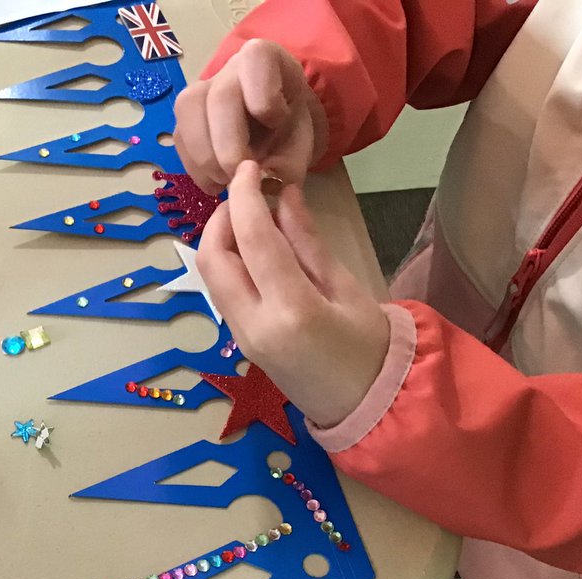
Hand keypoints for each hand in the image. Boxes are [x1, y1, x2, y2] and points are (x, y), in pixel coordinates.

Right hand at [173, 39, 323, 194]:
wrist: (273, 130)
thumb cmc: (287, 129)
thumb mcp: (300, 144)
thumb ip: (289, 163)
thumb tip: (266, 182)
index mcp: (266, 59)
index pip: (257, 60)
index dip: (265, 98)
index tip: (277, 125)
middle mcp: (229, 69)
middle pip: (219, 97)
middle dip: (228, 145)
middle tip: (240, 175)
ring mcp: (201, 90)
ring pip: (189, 112)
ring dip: (205, 157)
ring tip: (225, 182)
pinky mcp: (185, 117)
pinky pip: (180, 138)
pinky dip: (195, 167)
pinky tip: (214, 182)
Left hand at [199, 161, 390, 428]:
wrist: (364, 407)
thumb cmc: (370, 347)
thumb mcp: (346, 288)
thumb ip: (307, 242)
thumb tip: (283, 195)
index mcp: (291, 310)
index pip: (253, 239)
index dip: (245, 196)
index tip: (248, 168)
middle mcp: (256, 325)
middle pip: (213, 258)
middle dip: (222, 218)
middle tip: (247, 195)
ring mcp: (242, 338)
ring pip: (211, 276)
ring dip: (221, 239)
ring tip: (252, 217)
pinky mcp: (240, 342)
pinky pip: (223, 292)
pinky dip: (228, 262)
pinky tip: (254, 249)